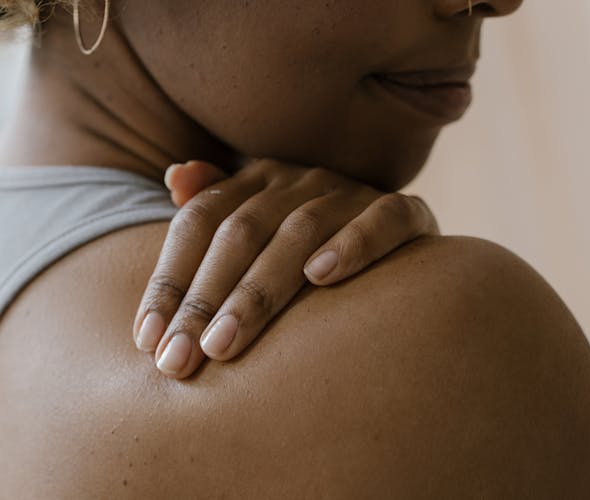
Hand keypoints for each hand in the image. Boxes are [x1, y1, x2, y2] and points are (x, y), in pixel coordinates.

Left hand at [132, 159, 438, 378]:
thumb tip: (175, 178)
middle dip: (204, 299)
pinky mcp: (406, 212)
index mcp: (259, 180)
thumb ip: (217, 206)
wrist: (398, 244)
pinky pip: (383, 219)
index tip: (146, 341)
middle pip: (241, 232)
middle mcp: (302, 180)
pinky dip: (354, 243)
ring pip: (301, 232)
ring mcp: (353, 192)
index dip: (170, 278)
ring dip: (259, 290)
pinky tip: (323, 276)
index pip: (201, 221)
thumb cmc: (313, 246)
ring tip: (225, 343)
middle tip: (179, 359)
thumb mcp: (261, 224)